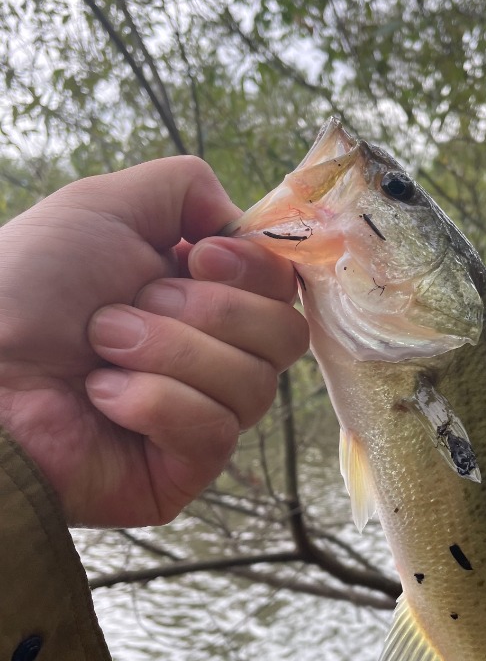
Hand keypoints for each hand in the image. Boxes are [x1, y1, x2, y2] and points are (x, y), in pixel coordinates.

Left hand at [0, 157, 307, 526]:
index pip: (285, 291)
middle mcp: (213, 357)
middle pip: (285, 338)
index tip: (199, 257)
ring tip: (101, 349)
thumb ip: (186, 188)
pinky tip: (100, 397)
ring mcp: (201, 418)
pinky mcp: (182, 472)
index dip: (256, 270)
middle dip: (208, 313)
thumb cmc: (25, 284)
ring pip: (254, 387)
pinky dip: (152, 403)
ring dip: (168, 353)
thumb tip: (240, 225)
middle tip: (131, 307)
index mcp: (204, 298)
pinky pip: (214, 432)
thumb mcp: (104, 205)